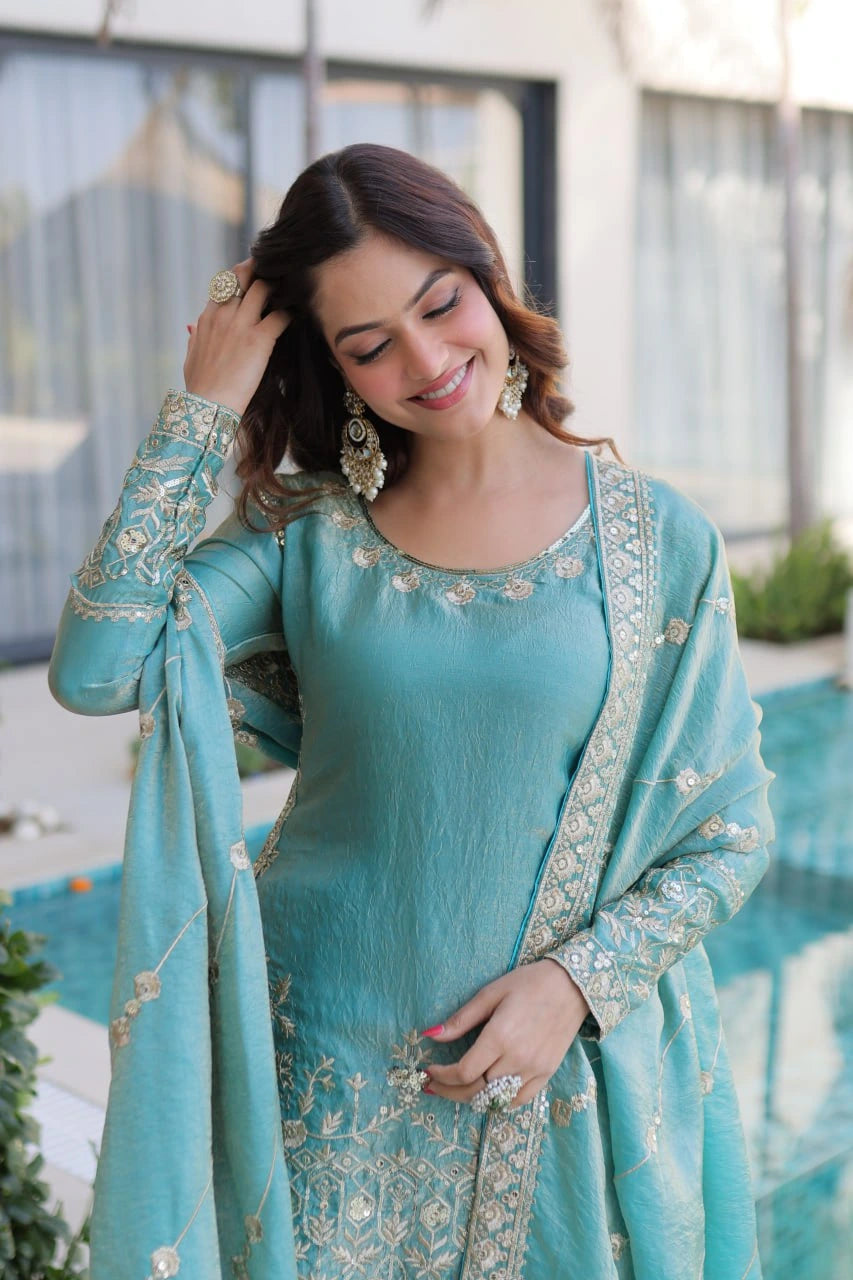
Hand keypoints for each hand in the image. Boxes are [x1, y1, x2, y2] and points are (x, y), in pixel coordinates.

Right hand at [183, 257, 289, 417]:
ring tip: (291, 291)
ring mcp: (241, 324)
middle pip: (243, 275)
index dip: (242, 276)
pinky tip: (298, 315)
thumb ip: (194, 338)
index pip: (226, 283)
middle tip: (277, 274)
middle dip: (261, 269)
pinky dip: (291, 312)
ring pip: (263, 288)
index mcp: (207, 317)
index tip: (255, 277)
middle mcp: (224, 315)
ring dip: (279, 287)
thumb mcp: (190, 357)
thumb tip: (192, 327)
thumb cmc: (200, 386)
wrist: (207, 405)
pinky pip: (281, 315)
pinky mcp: (259, 339)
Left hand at [420, 958, 590, 1109]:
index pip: (464, 1072)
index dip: (442, 1076)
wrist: (572, 986)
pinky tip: (487, 1094)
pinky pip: (519, 1100)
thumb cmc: (528, 983)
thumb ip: (461, 1019)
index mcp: (500, 1037)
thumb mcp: (490, 993)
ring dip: (472, 1098)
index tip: (429, 1071)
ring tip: (456, 1090)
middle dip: (450, 1091)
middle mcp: (517, 1059)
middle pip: (476, 1091)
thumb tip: (431, 1036)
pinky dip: (499, 1102)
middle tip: (433, 1086)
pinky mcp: (547, 1074)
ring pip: (496, 1100)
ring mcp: (534, 1070)